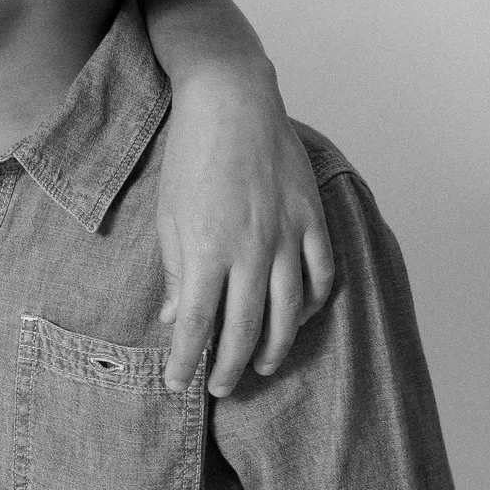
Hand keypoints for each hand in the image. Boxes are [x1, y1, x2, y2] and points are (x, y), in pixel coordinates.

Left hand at [156, 59, 335, 396]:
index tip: (178, 385)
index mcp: (207, 251)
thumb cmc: (192, 157)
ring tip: (260, 367)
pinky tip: (298, 318)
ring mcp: (287, 234)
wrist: (232, 101)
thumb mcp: (169, 217)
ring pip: (287, 310)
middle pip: (243, 328)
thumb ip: (177, 272)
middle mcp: (251, 249)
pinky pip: (320, 273)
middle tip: (220, 389)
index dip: (186, 363)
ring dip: (274, 346)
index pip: (197, 326)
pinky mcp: (311, 217)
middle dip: (228, 367)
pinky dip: (312, 303)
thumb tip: (176, 320)